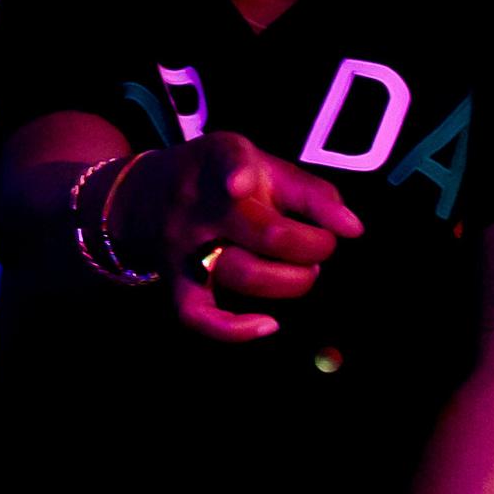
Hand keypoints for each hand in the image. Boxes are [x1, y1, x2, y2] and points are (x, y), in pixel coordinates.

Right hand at [140, 131, 361, 340]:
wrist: (140, 196)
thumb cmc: (218, 178)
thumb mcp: (260, 163)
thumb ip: (311, 191)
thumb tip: (353, 228)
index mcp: (220, 164)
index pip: (228, 164)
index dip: (236, 175)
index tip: (240, 186)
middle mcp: (199, 206)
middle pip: (266, 234)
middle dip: (313, 246)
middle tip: (320, 244)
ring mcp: (185, 248)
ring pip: (244, 274)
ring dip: (291, 281)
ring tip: (304, 271)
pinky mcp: (176, 282)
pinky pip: (198, 315)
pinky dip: (234, 329)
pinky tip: (269, 324)